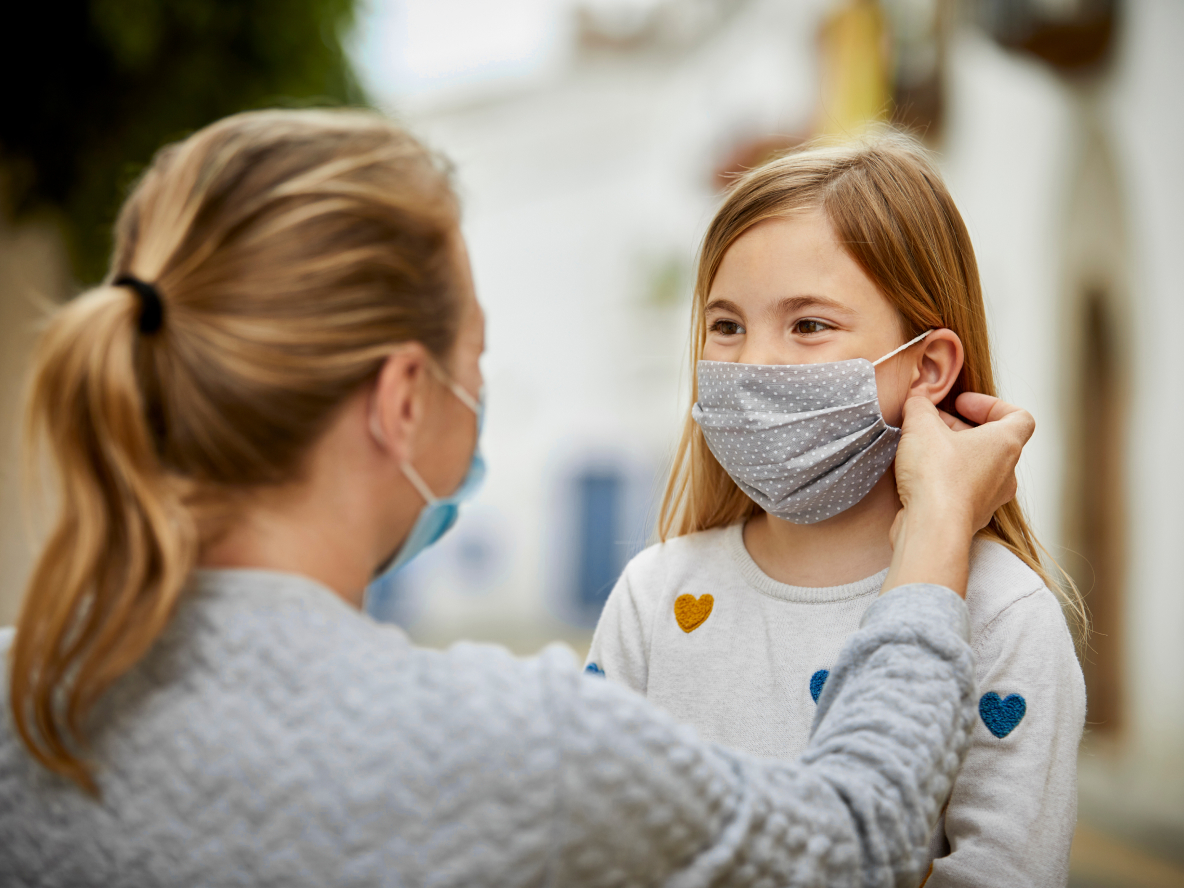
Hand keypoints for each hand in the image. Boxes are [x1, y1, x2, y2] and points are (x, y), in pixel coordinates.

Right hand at [884, 393, 1034, 595]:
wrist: (933, 529)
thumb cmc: (937, 475)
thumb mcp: (921, 426)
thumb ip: (919, 406)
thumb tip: (917, 399)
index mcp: (1006, 445)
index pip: (1019, 417)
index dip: (991, 405)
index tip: (961, 404)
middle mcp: (1006, 473)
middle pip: (993, 442)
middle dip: (961, 428)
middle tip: (931, 423)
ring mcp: (990, 499)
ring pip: (978, 468)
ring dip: (954, 454)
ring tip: (923, 450)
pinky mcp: (970, 518)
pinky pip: (964, 491)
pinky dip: (946, 480)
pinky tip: (919, 478)